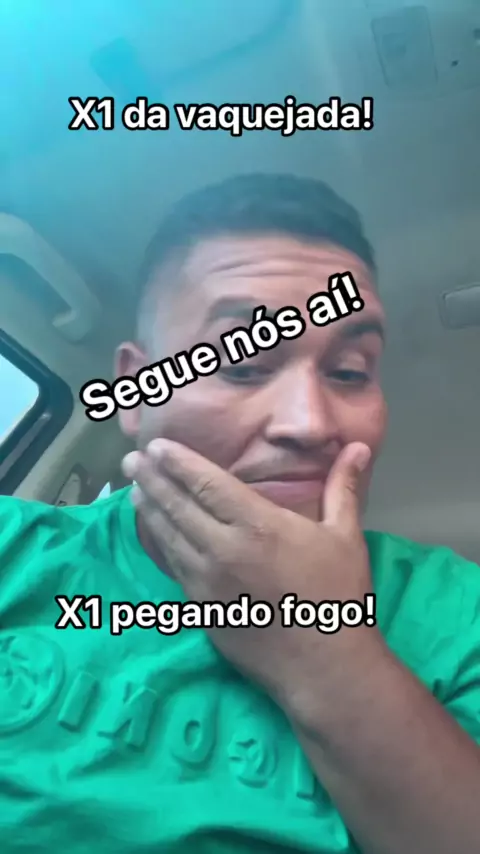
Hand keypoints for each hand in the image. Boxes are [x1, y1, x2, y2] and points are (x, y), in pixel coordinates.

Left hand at [122, 439, 380, 719]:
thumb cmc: (337, 596)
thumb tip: (358, 446)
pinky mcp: (201, 609)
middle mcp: (224, 549)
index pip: (206, 484)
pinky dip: (159, 543)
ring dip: (149, 508)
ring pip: (168, 536)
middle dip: (152, 478)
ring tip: (133, 487)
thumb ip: (344, 488)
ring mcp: (207, 582)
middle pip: (178, 506)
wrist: (324, 668)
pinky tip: (153, 531)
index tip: (156, 445)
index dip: (178, 462)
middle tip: (132, 458)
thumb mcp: (345, 536)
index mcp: (258, 525)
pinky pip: (173, 567)